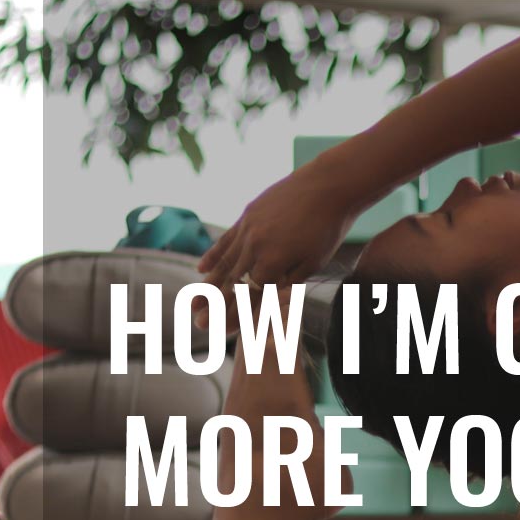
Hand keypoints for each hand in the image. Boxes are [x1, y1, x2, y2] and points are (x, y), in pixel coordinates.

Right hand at [197, 161, 357, 325]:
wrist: (327, 186)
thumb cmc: (327, 230)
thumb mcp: (312, 264)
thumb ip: (286, 283)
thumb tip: (265, 301)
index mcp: (272, 263)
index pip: (249, 298)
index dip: (234, 317)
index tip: (219, 333)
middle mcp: (254, 247)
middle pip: (230, 283)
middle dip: (213, 307)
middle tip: (197, 325)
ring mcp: (248, 229)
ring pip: (224, 263)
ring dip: (207, 286)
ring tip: (192, 303)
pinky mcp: (248, 215)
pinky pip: (226, 239)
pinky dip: (213, 256)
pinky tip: (201, 269)